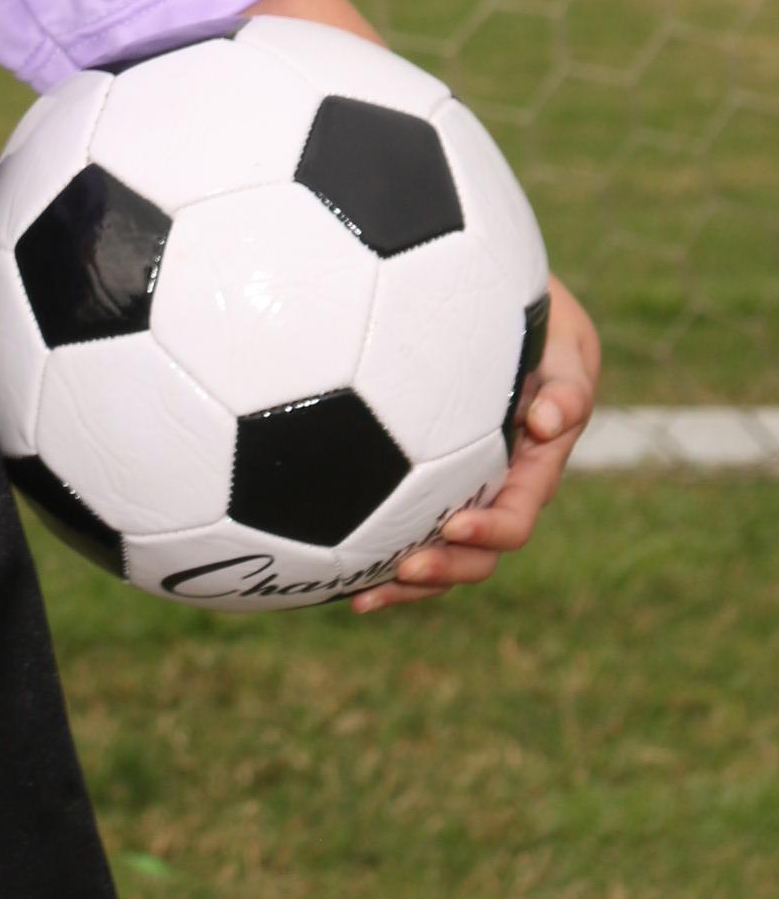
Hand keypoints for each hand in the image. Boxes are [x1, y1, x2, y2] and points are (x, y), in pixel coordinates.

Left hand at [351, 273, 600, 614]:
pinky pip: (400, 524)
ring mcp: (458, 489)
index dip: (489, 531)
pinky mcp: (418, 480)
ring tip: (360, 594)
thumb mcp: (566, 344)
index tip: (452, 524)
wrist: (495, 304)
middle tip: (401, 569)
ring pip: (436, 552)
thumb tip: (549, 422)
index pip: (516, 517)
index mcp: (532, 467)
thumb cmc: (533, 319)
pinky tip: (331, 565)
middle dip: (444, 569)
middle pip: (477, 553)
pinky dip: (373, 550)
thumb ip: (567, 384)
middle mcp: (494, 488)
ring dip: (406, 581)